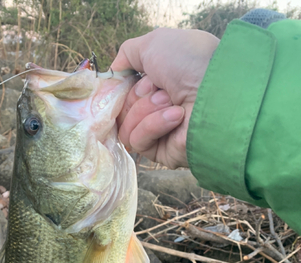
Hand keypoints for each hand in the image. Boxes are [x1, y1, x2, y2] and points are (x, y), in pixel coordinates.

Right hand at [112, 28, 218, 167]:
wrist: (215, 92)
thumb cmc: (190, 63)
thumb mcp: (153, 44)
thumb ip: (128, 54)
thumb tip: (113, 73)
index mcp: (157, 85)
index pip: (123, 94)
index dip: (122, 87)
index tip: (125, 80)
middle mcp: (158, 110)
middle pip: (121, 111)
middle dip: (138, 97)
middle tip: (161, 89)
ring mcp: (160, 133)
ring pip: (126, 127)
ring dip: (146, 110)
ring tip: (171, 102)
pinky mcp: (162, 152)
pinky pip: (139, 141)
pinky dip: (154, 125)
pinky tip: (176, 116)